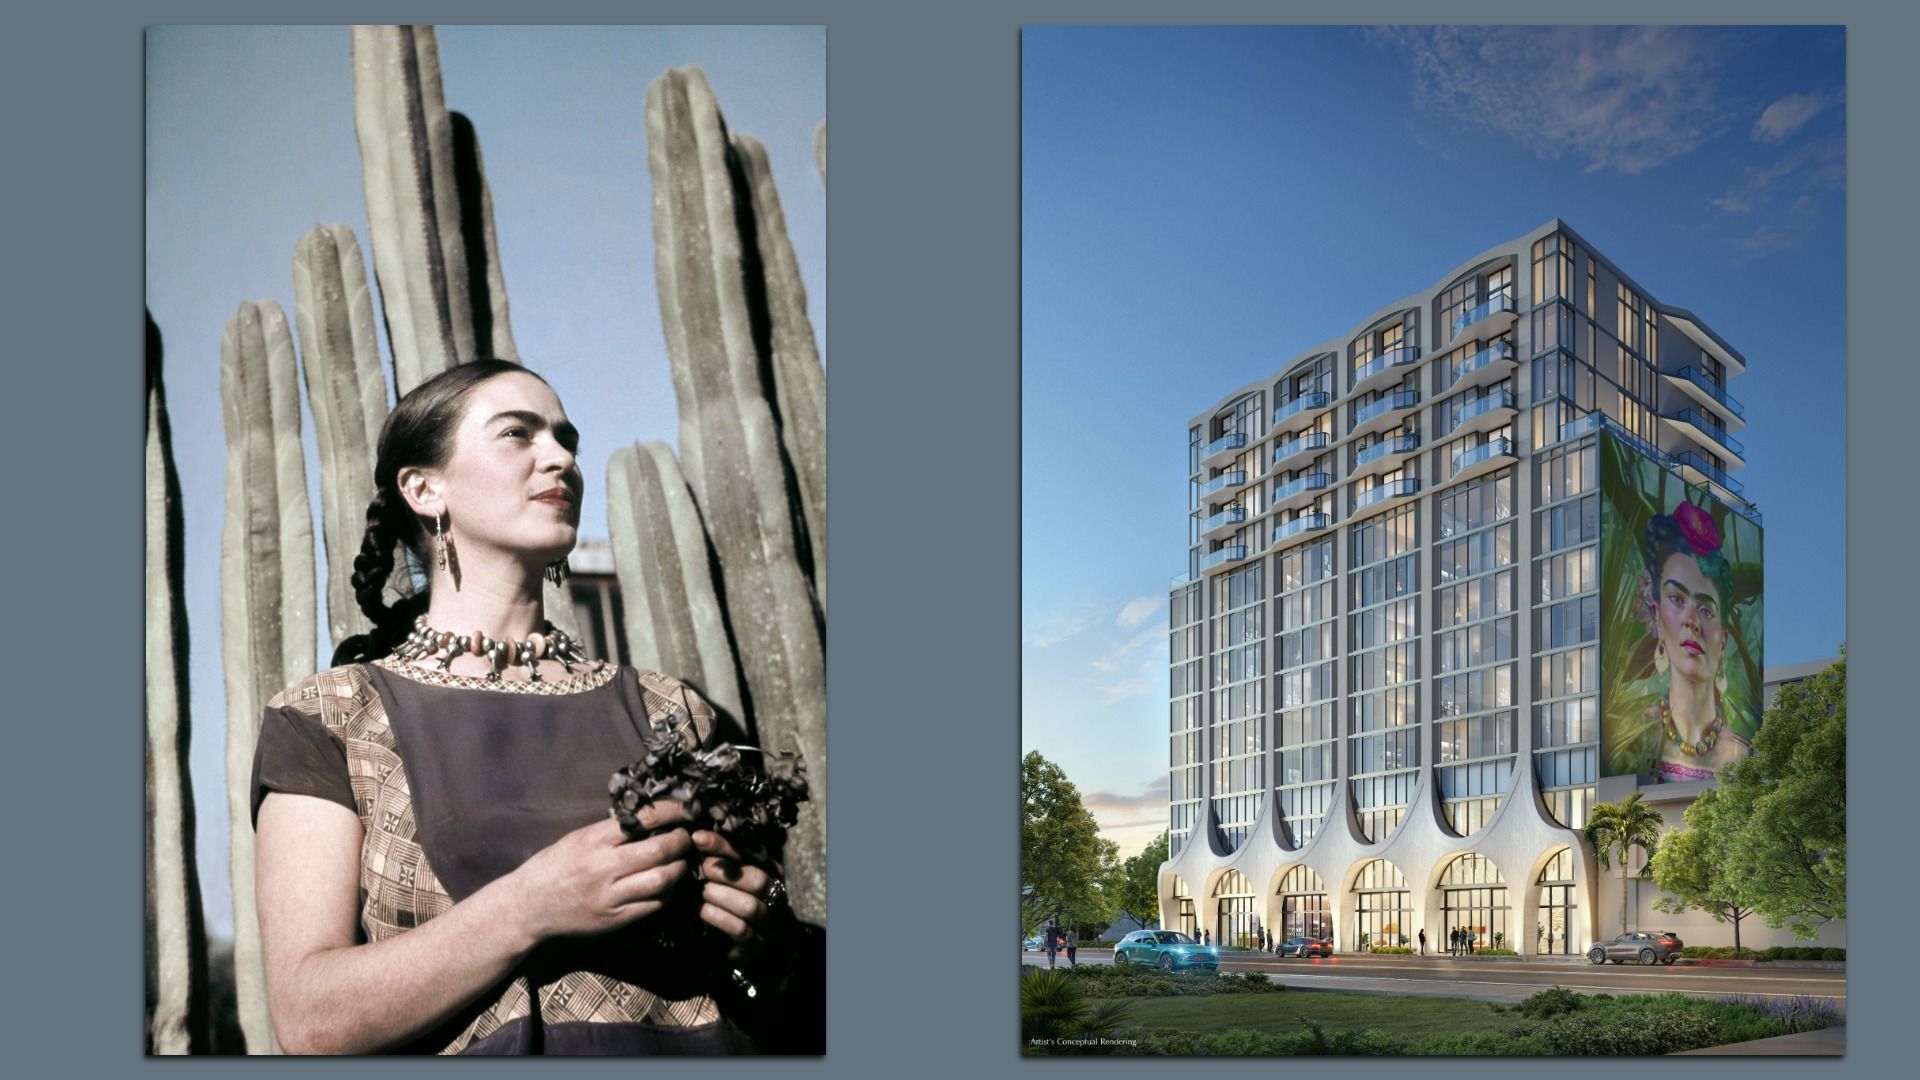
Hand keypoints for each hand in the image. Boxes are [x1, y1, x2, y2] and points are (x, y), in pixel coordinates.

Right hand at [506, 803, 694, 941]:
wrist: (529, 907)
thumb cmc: (555, 867)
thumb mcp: (578, 839)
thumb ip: (612, 831)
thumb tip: (653, 817)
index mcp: (593, 841)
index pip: (644, 819)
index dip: (673, 812)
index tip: (686, 809)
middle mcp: (603, 868)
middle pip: (659, 851)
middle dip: (681, 841)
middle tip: (687, 837)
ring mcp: (611, 896)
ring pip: (662, 880)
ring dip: (680, 868)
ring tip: (681, 860)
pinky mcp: (616, 920)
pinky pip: (654, 904)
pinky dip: (669, 892)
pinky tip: (668, 883)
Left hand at [690, 829, 786, 965]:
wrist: (747, 942)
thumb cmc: (733, 899)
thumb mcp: (732, 877)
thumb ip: (722, 858)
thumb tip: (696, 836)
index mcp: (771, 871)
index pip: (750, 853)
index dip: (723, 845)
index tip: (697, 838)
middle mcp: (775, 894)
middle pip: (757, 879)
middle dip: (725, 872)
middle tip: (702, 870)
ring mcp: (768, 921)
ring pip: (749, 906)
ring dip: (721, 896)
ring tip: (702, 892)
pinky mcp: (757, 944)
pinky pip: (740, 929)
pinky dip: (719, 918)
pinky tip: (703, 911)